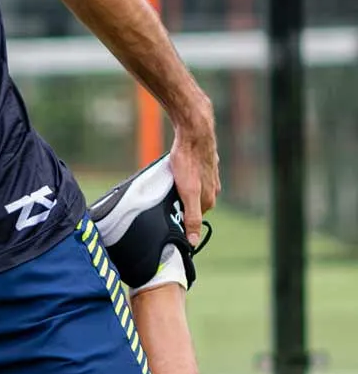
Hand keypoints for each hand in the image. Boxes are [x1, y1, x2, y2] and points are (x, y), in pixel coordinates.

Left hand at [169, 107, 220, 247]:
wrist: (194, 132)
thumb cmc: (189, 161)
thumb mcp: (188, 192)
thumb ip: (191, 217)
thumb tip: (193, 241)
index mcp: (209, 199)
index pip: (192, 218)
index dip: (179, 218)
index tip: (165, 216)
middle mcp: (213, 189)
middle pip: (192, 203)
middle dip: (178, 203)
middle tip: (161, 197)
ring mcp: (209, 175)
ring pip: (191, 189)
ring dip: (179, 189)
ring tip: (165, 183)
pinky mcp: (203, 164)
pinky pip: (191, 175)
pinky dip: (182, 177)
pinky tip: (173, 171)